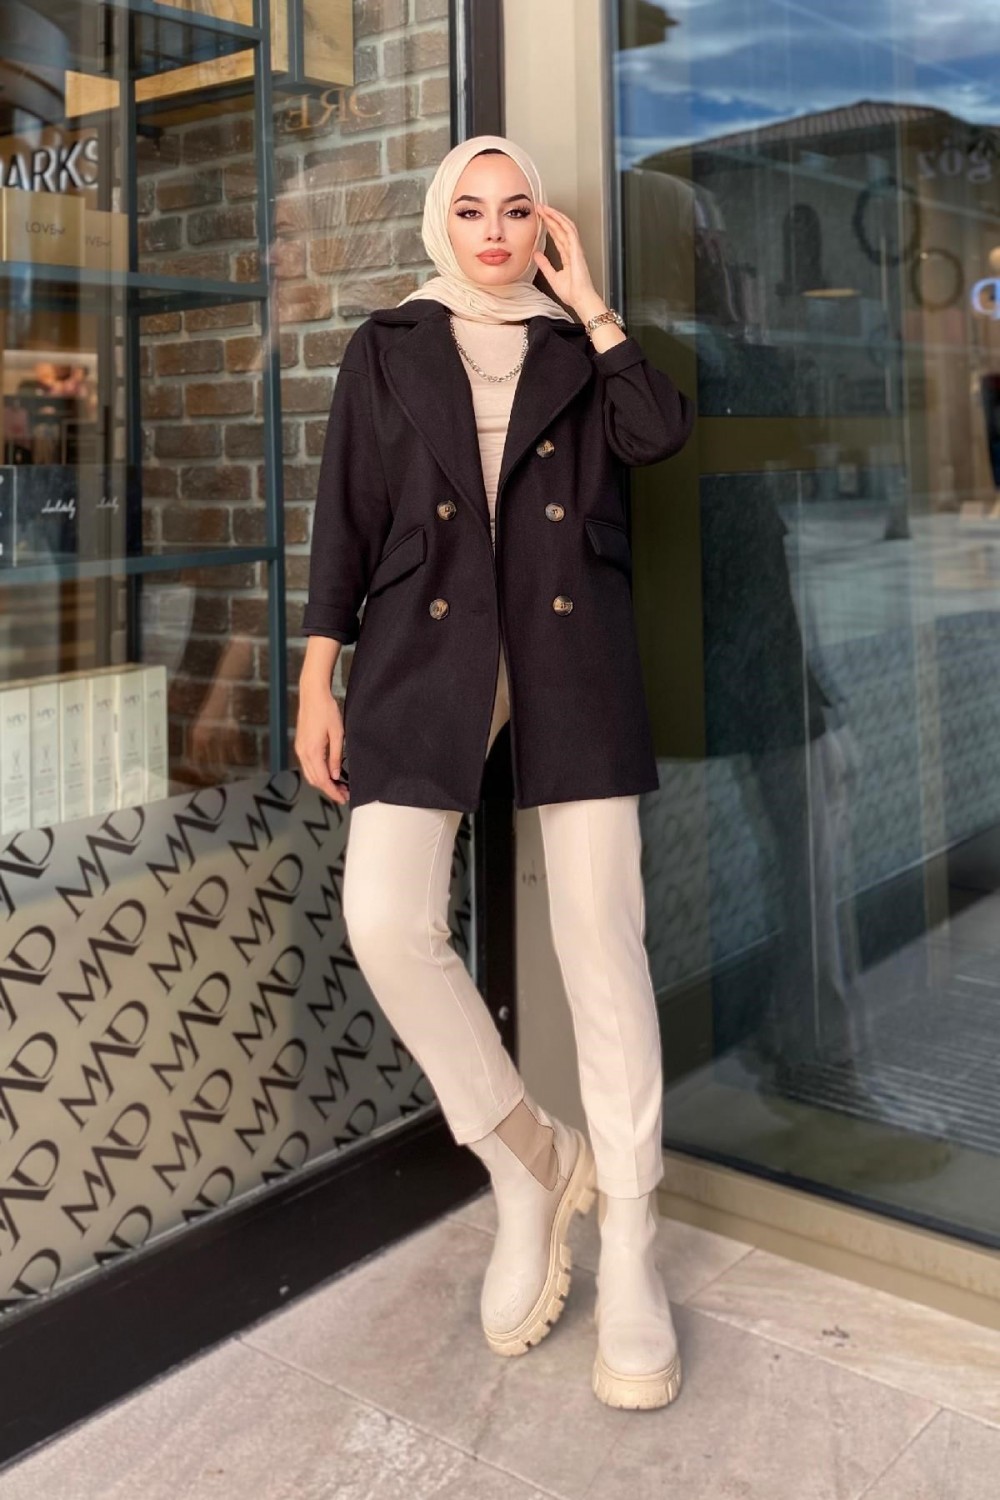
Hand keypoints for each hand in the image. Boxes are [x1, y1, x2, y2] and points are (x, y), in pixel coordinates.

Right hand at [294, 682, 349, 804]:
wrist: (313, 695)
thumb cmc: (327, 711)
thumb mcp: (338, 734)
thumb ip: (336, 757)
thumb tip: (335, 775)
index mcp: (313, 751)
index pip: (322, 779)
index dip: (332, 791)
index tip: (343, 798)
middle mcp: (303, 753)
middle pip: (314, 780)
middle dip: (329, 789)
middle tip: (345, 793)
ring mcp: (300, 749)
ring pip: (310, 773)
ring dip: (323, 782)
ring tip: (339, 785)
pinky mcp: (300, 744)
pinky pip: (308, 765)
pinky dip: (318, 772)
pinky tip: (329, 772)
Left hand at [533, 204, 604, 319]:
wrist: (580, 299)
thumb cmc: (572, 293)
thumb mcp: (552, 276)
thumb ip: (545, 265)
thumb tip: (536, 255)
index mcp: (568, 256)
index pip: (558, 236)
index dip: (549, 226)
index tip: (541, 218)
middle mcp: (572, 250)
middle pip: (561, 228)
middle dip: (550, 216)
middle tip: (540, 207)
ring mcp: (575, 249)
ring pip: (565, 226)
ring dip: (555, 215)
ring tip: (545, 208)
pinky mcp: (577, 250)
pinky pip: (570, 231)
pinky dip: (562, 222)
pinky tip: (555, 215)